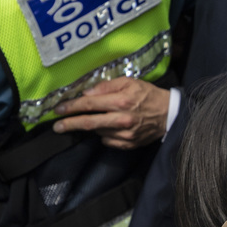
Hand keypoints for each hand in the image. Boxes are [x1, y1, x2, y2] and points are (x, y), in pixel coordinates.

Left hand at [53, 78, 171, 148]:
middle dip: (70, 124)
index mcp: (121, 101)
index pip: (89, 104)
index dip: (71, 107)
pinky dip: (104, 134)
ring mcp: (125, 134)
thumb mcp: (129, 82)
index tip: (58, 109)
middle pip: (89, 123)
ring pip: (98, 132)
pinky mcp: (128, 144)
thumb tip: (87, 93)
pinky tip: (111, 127)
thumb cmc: (148, 95)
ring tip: (97, 119)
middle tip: (57, 126)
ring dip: (92, 126)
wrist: (169, 114)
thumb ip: (107, 86)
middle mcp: (122, 119)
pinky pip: (108, 141)